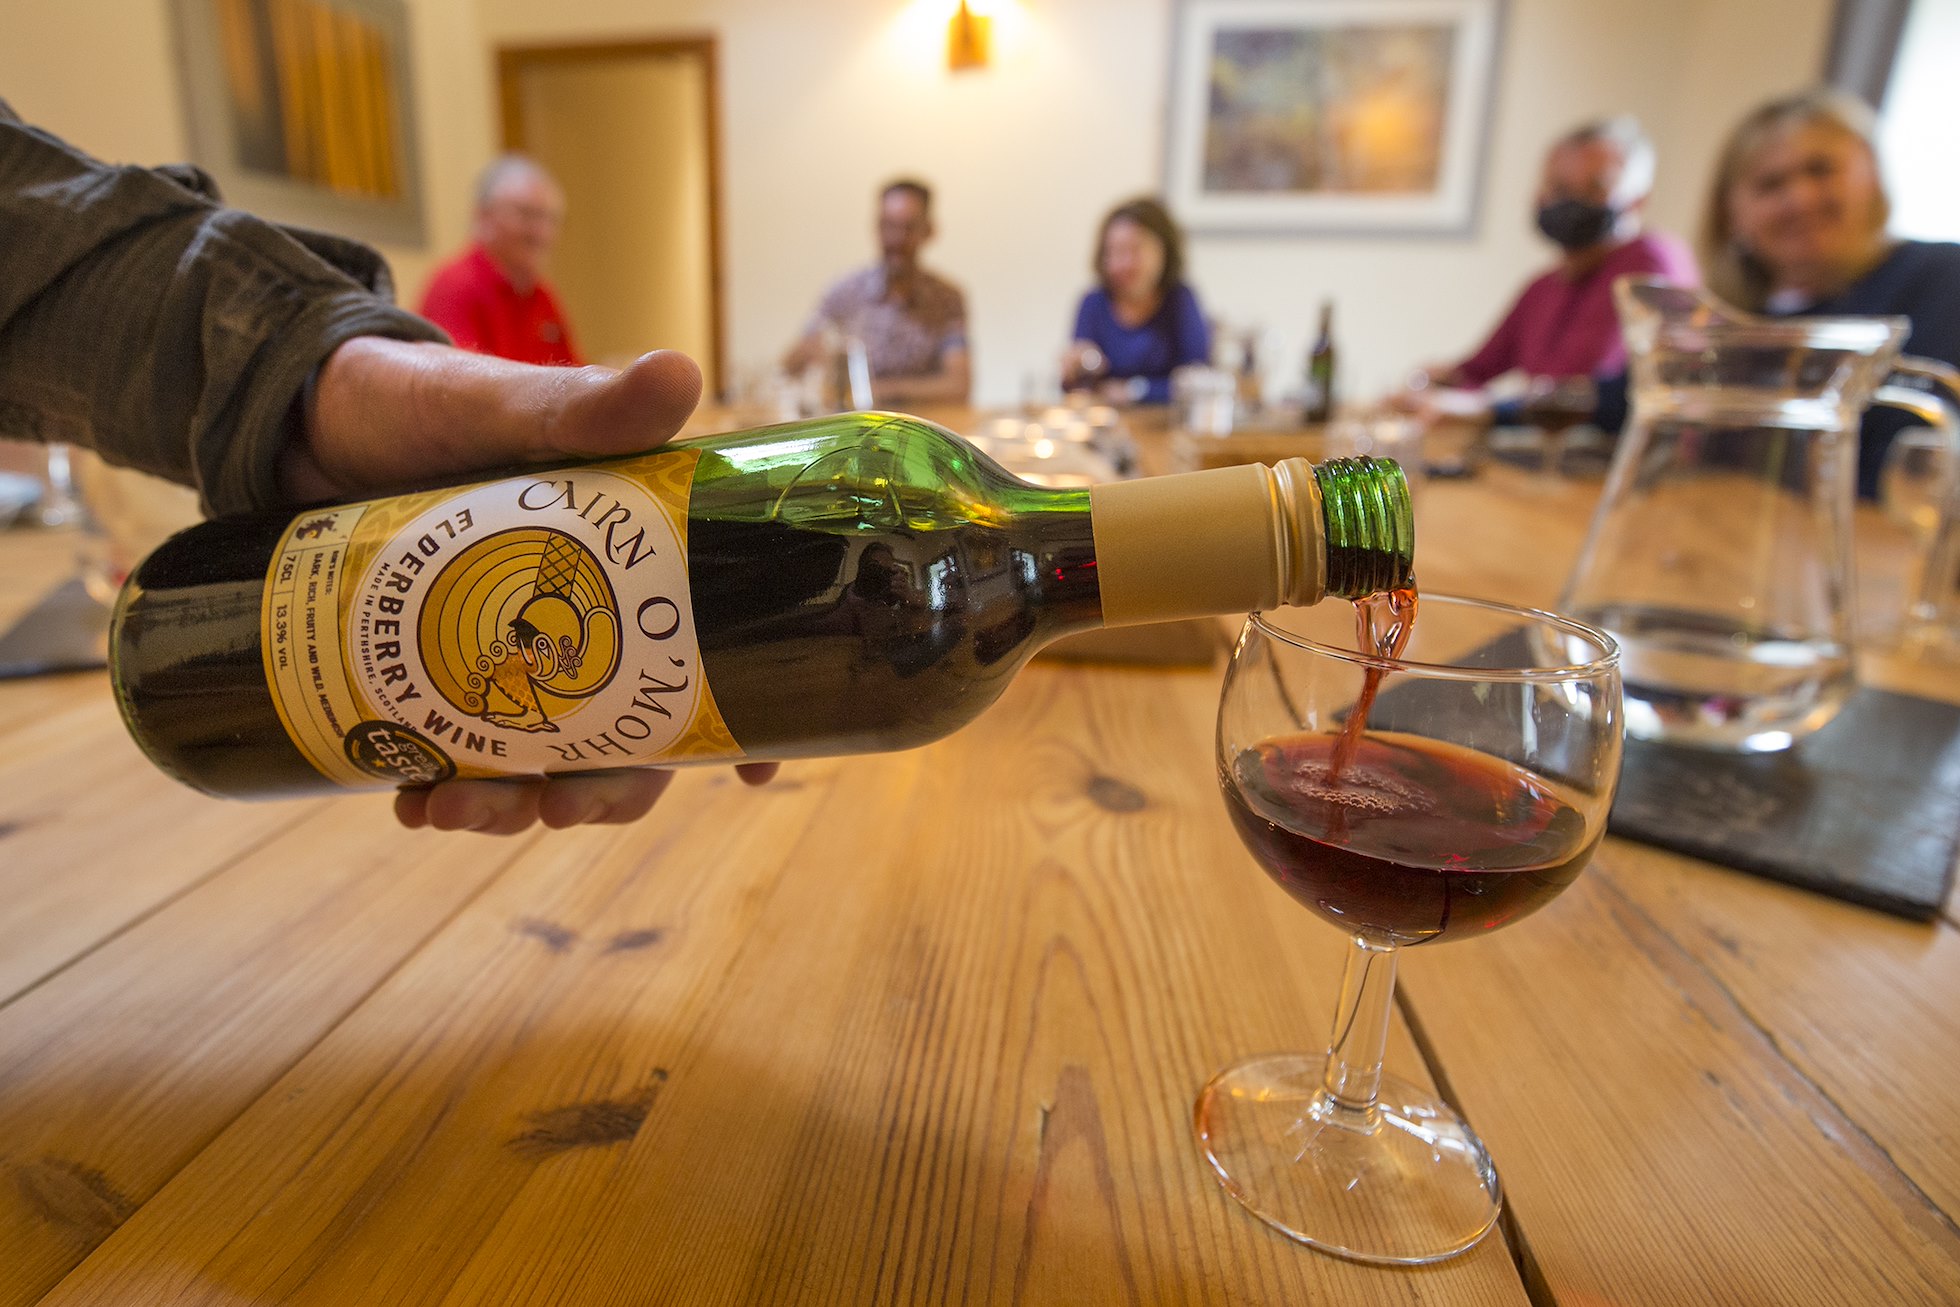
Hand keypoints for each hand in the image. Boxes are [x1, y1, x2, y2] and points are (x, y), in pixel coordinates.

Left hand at [292, 337, 778, 833]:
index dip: (736, 718)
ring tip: (450, 811)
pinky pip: (452, 752)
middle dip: (608, 791)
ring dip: (511, 806)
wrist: (290, 418)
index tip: (753, 773)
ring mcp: (505, 653)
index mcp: (626, 561)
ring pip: (542, 758)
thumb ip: (579, 406)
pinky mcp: (430, 673)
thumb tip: (678, 376)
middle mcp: (580, 618)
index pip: (708, 644)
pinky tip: (407, 800)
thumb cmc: (412, 400)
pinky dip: (436, 788)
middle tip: (561, 810)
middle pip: (630, 733)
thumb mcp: (496, 405)